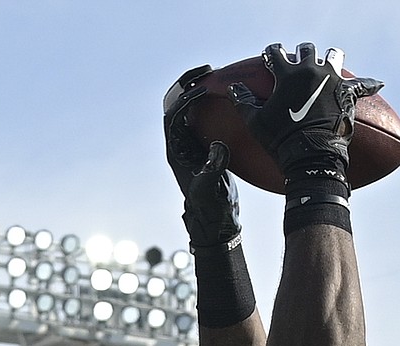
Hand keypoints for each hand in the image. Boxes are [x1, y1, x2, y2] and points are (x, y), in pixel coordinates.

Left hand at [164, 65, 241, 246]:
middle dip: (187, 85)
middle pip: (176, 105)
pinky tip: (227, 94)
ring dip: (198, 90)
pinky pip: (204, 117)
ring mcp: (192, 144)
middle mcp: (181, 144)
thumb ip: (213, 168)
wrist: (215, 221)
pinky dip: (211, 102)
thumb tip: (219, 148)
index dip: (184, 100)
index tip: (202, 91)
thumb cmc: (210, 208)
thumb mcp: (211, 189)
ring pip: (189, 108)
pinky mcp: (205, 146)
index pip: (172, 117)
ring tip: (213, 74)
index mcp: (177, 151)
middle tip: (205, 71)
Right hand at [230, 42, 382, 182]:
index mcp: (287, 72)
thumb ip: (243, 101)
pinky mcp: (347, 93)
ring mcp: (332, 79)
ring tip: (328, 63)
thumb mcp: (255, 122)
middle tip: (299, 60)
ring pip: (333, 55)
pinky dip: (368, 84)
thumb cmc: (280, 140)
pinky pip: (362, 85)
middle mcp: (311, 69)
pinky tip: (377, 83)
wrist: (310, 156)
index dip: (271, 54)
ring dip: (329, 57)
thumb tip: (232, 88)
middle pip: (307, 49)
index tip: (270, 58)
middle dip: (301, 53)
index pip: (276, 52)